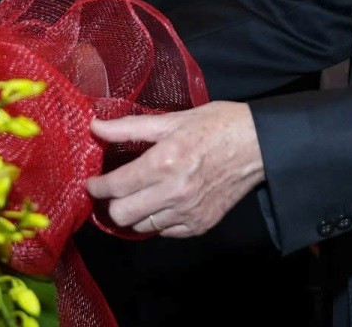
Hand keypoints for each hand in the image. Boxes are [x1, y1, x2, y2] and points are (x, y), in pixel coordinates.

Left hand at [85, 101, 262, 237]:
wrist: (259, 144)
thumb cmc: (217, 125)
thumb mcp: (173, 119)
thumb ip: (130, 127)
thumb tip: (96, 127)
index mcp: (164, 161)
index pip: (115, 186)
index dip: (97, 185)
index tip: (93, 181)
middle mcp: (174, 191)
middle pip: (121, 215)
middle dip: (111, 203)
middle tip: (114, 190)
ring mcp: (188, 212)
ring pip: (141, 227)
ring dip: (134, 213)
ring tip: (139, 195)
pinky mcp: (200, 224)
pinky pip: (164, 232)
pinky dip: (158, 220)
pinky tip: (163, 202)